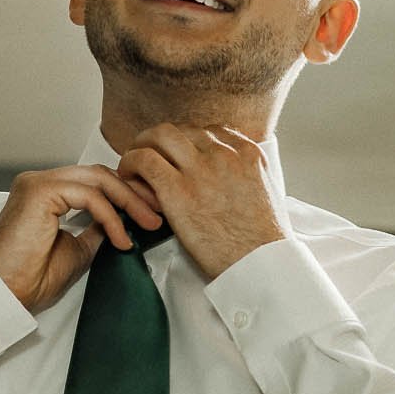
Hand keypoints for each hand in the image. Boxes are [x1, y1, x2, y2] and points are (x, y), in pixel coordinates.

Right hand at [0, 165, 162, 311]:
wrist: (5, 294)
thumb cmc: (30, 278)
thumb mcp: (78, 249)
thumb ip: (96, 229)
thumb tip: (123, 222)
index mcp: (45, 192)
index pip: (93, 180)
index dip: (126, 193)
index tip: (150, 211)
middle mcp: (40, 182)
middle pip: (99, 174)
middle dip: (134, 192)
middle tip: (158, 213)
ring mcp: (38, 183)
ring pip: (98, 179)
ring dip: (129, 201)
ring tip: (149, 223)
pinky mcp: (40, 191)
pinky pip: (90, 196)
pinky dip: (111, 216)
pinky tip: (121, 238)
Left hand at [117, 125, 290, 281]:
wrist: (260, 264)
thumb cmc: (262, 241)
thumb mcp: (266, 194)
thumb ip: (247, 176)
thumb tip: (234, 176)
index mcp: (247, 154)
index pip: (210, 131)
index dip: (188, 141)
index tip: (177, 154)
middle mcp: (223, 155)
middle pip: (183, 129)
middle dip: (162, 139)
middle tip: (149, 153)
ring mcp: (200, 170)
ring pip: (160, 137)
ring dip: (142, 145)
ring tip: (133, 164)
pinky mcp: (177, 190)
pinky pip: (145, 161)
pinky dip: (131, 163)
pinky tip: (128, 175)